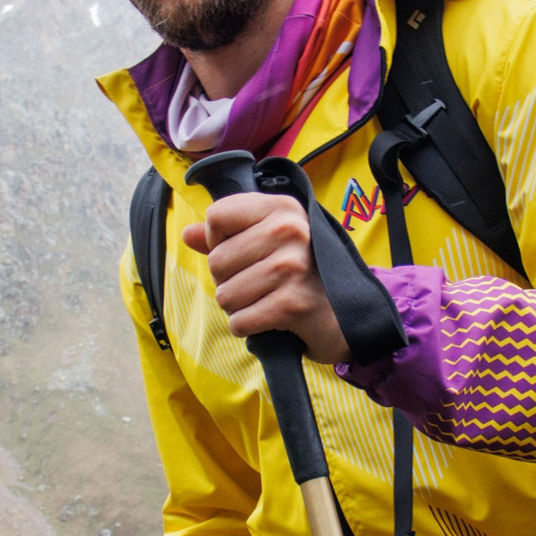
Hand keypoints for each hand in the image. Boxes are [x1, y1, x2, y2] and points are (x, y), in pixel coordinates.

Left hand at [184, 191, 349, 363]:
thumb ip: (226, 238)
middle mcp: (289, 231)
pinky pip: (239, 321)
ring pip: (225, 295)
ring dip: (240, 307)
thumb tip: (187, 234)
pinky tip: (272, 319)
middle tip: (262, 284)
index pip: (217, 217)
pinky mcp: (292, 303)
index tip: (247, 252)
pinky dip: (249, 327)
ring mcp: (291, 267)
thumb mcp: (270, 244)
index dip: (220, 241)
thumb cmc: (303, 276)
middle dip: (229, 281)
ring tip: (268, 300)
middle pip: (217, 260)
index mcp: (282, 208)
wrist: (347, 316)